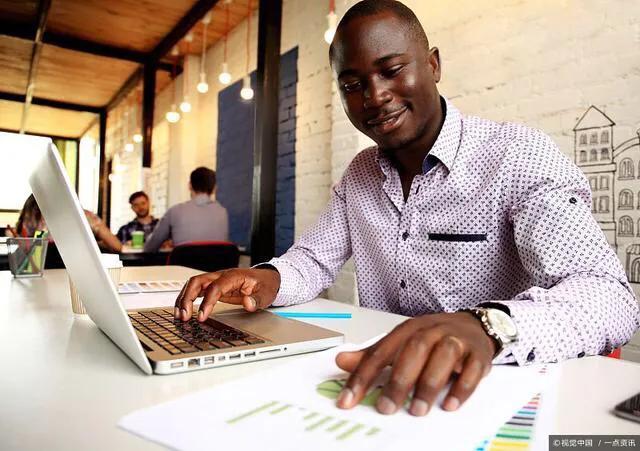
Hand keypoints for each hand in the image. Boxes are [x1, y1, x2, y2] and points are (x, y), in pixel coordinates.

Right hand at [174, 268, 280, 321]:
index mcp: (233, 276)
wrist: (267, 278)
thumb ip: (257, 299)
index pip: (215, 287)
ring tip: (180, 316)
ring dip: (183, 299)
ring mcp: (216, 280)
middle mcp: (221, 275)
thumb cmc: (265, 284)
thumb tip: (248, 303)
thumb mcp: (266, 293)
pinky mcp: (213, 286)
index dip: (207, 302)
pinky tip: (183, 310)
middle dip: (187, 298)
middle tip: (184, 316)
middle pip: (197, 282)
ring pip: (193, 285)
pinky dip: (187, 299)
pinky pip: (196, 290)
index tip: (202, 316)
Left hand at [335, 312, 495, 415]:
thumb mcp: (401, 343)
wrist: (474, 326)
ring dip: (429, 384)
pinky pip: (472, 370)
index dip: (362, 376)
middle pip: (414, 350)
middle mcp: (431, 331)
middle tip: (386, 408)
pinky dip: (461, 388)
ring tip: (417, 410)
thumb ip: (373, 355)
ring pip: (444, 356)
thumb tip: (341, 361)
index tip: (348, 400)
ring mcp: (457, 340)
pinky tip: (449, 405)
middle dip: (399, 380)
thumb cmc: (433, 337)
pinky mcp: (478, 354)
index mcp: (408, 329)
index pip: (381, 352)